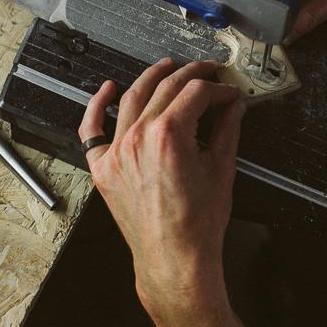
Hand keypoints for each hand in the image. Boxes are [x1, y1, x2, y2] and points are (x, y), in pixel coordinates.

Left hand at [78, 59, 245, 324]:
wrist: (174, 259)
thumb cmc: (196, 225)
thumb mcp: (221, 169)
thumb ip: (227, 130)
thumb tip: (233, 109)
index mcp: (170, 134)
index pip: (197, 92)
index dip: (218, 88)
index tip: (228, 93)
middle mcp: (139, 137)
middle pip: (166, 88)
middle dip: (192, 75)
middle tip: (207, 73)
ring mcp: (117, 151)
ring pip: (132, 99)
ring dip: (151, 77)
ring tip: (167, 68)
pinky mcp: (104, 168)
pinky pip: (92, 131)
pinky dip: (98, 106)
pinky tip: (107, 90)